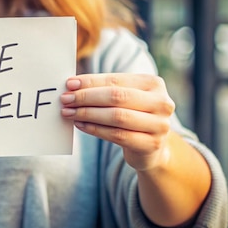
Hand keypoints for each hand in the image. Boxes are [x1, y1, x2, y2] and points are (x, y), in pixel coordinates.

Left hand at [60, 73, 175, 170]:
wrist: (151, 147)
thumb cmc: (132, 115)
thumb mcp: (124, 99)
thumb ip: (104, 89)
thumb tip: (71, 85)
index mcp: (153, 84)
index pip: (116, 80)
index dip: (90, 82)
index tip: (69, 84)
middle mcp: (161, 102)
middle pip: (117, 97)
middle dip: (87, 97)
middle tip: (66, 99)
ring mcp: (159, 125)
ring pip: (117, 117)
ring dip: (88, 114)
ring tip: (69, 113)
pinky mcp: (151, 144)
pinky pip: (117, 135)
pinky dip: (95, 129)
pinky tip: (80, 125)